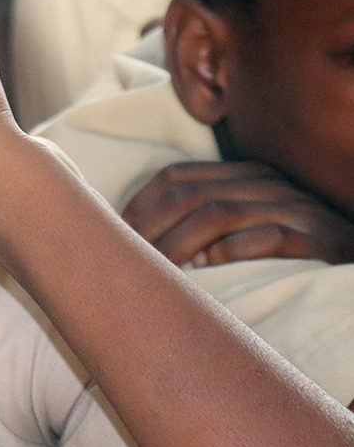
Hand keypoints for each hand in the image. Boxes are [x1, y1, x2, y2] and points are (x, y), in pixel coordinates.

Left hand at [122, 160, 353, 266]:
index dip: (139, 208)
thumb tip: (141, 244)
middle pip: (190, 195)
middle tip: (131, 263)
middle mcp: (266, 184)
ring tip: (162, 271)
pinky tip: (209, 268)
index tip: (116, 240)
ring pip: (221, 213)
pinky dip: (232, 252)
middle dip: (152, 230)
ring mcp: (293, 208)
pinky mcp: (318, 239)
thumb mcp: (242, 226)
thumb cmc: (287, 250)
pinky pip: (270, 237)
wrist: (353, 257)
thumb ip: (199, 222)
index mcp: (242, 175)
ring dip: (182, 244)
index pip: (174, 177)